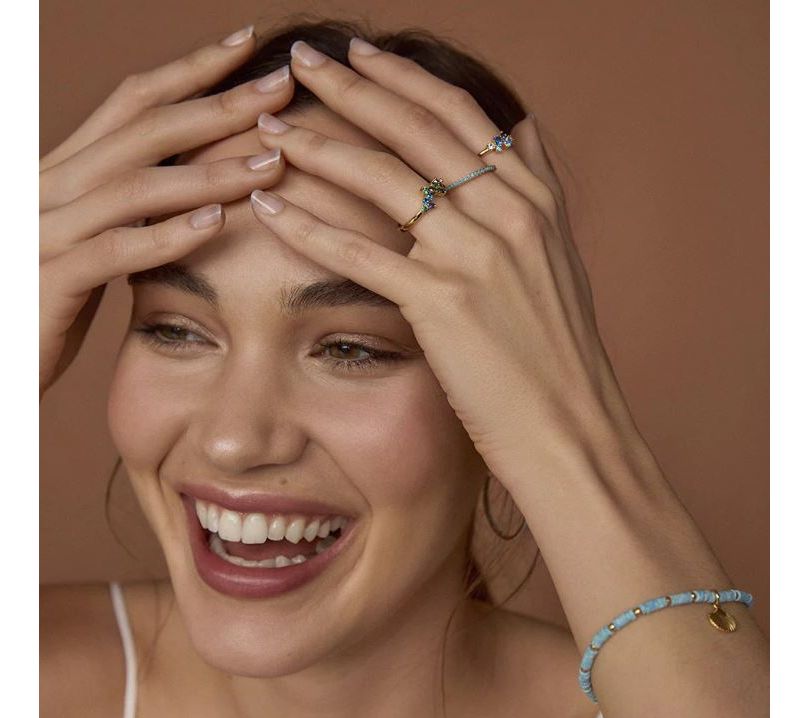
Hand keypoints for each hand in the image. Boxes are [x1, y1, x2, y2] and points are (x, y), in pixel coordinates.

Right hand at [39, 27, 292, 397]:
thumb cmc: (46, 299)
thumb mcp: (88, 240)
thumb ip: (128, 211)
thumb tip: (194, 190)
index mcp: (65, 171)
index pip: (134, 104)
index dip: (191, 70)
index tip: (247, 46)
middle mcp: (51, 185)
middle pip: (144, 129)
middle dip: (218, 104)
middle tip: (281, 88)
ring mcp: (46, 229)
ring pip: (135, 185)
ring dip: (209, 172)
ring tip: (270, 162)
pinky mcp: (48, 280)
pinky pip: (115, 250)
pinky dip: (168, 235)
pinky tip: (216, 224)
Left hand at [249, 39, 632, 491]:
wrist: (568, 424)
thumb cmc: (557, 352)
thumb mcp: (559, 257)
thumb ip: (535, 189)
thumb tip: (521, 131)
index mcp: (534, 199)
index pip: (460, 113)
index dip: (404, 77)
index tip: (360, 54)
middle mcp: (507, 214)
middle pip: (415, 129)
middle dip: (350, 86)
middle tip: (301, 58)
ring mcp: (475, 256)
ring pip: (383, 180)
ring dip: (318, 146)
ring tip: (269, 128)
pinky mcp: (442, 303)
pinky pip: (360, 253)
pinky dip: (308, 227)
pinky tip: (268, 208)